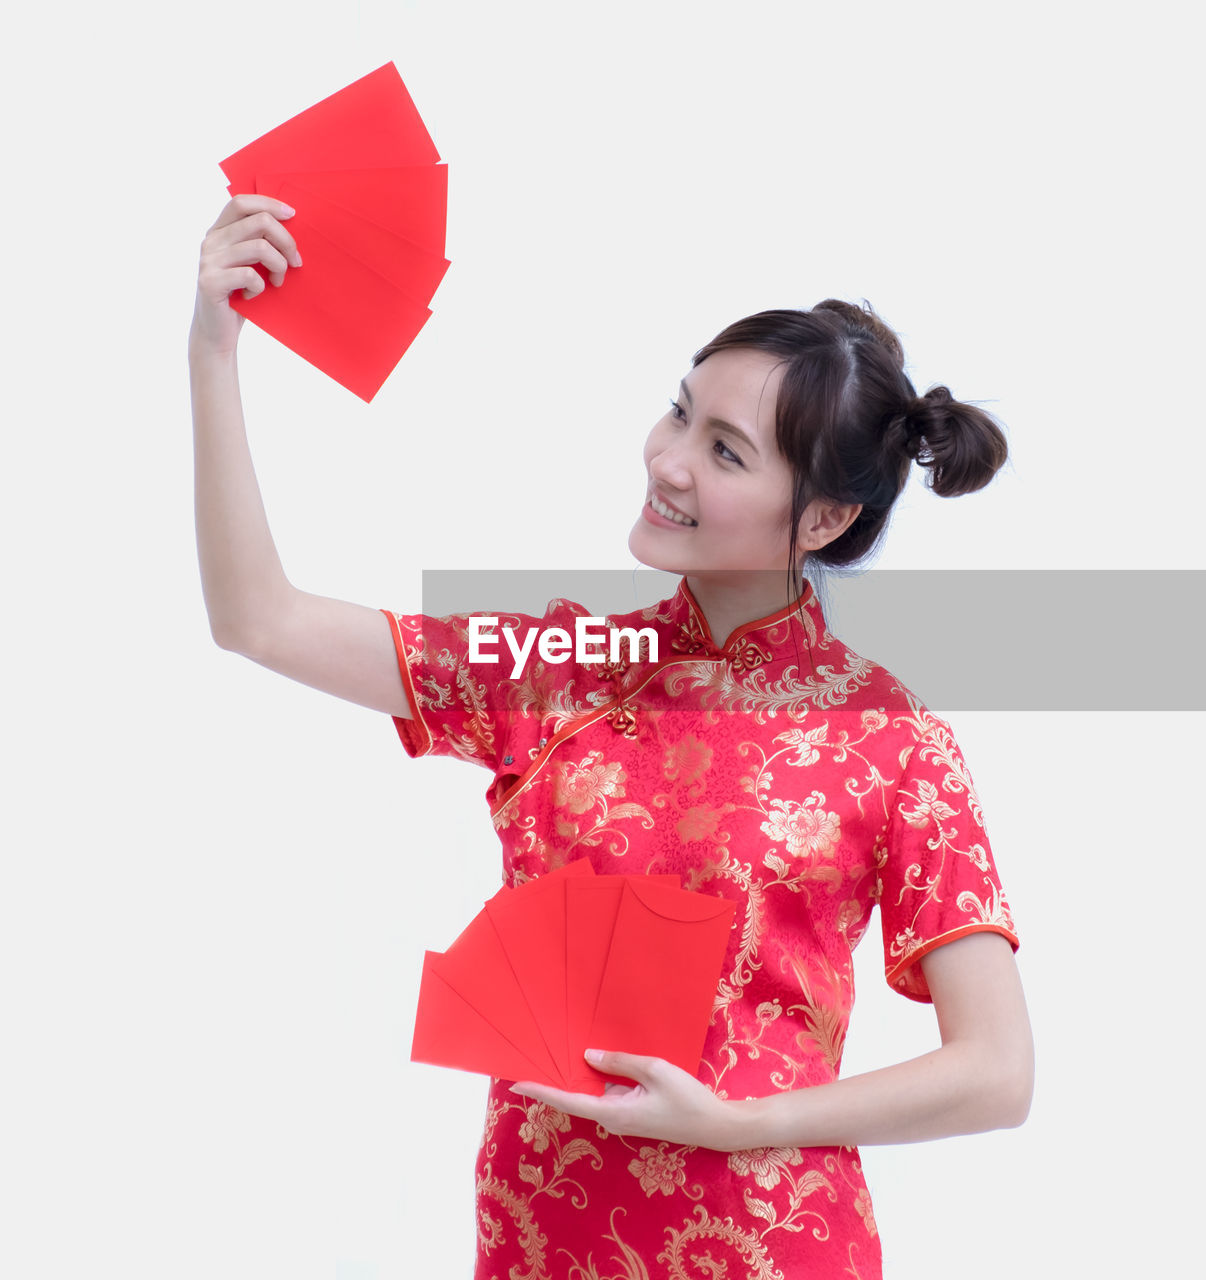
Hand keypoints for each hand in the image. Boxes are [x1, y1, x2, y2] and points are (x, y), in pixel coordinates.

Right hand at [191, 195, 301, 355]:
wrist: (217, 333)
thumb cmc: (240, 296)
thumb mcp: (251, 264)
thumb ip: (259, 242)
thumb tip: (291, 223)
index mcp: (219, 232)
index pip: (242, 202)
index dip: (270, 204)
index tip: (293, 216)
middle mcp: (211, 241)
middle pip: (259, 222)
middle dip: (287, 241)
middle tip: (296, 262)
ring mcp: (208, 261)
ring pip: (260, 247)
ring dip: (279, 266)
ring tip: (277, 282)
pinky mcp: (210, 282)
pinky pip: (250, 275)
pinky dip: (261, 287)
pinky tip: (254, 296)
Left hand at [510, 1050, 743, 1151]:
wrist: (716, 1125)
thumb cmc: (687, 1098)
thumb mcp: (655, 1071)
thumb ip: (621, 1062)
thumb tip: (589, 1056)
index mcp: (613, 1112)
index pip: (568, 1101)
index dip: (542, 1092)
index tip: (516, 1085)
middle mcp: (612, 1118)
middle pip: (575, 1097)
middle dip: (554, 1079)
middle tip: (530, 1058)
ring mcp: (623, 1117)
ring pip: (592, 1094)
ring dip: (575, 1077)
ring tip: (554, 1052)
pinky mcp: (633, 1113)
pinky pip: (607, 1093)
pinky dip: (596, 1078)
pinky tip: (591, 1060)